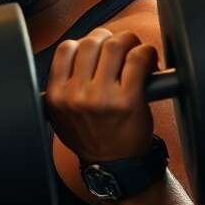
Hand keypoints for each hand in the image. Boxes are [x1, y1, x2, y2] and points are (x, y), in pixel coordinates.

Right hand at [45, 28, 159, 166]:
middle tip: (121, 49)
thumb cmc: (90, 135)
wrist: (113, 165)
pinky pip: (138, 59)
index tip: (97, 49)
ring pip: (116, 45)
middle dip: (110, 40)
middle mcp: (75, 95)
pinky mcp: (128, 101)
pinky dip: (146, 53)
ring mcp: (101, 98)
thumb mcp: (60, 113)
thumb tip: (78, 50)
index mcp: (56, 95)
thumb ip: (62, 83)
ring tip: (134, 53)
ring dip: (130, 42)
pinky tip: (148, 61)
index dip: (85, 43)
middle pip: (92, 42)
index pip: (66, 49)